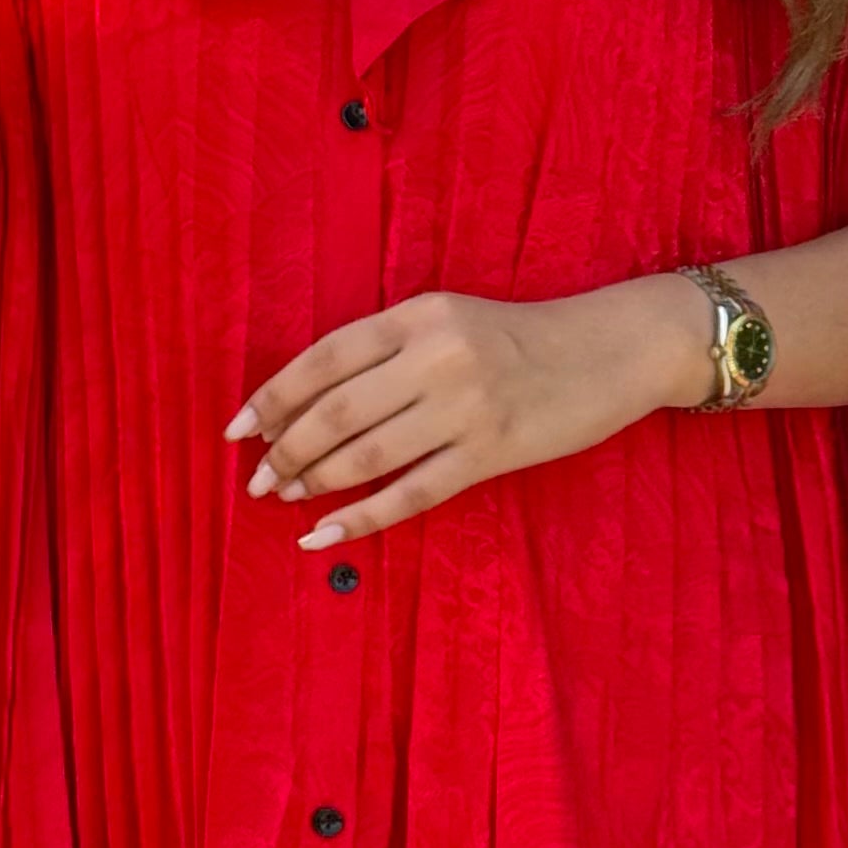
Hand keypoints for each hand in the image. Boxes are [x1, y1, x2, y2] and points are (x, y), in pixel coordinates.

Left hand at [226, 279, 711, 550]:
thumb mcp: (451, 319)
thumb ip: (389, 350)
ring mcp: (467, 407)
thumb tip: (310, 402)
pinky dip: (362, 517)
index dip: (274, 395)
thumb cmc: (520, 337)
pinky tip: (325, 534)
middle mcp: (438, 356)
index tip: (237, 428)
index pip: (325, 357)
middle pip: (339, 410)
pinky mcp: (493, 452)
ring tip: (284, 498)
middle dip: (286, 448)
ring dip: (316, 481)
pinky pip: (413, 493)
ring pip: (368, 453)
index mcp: (419, 314)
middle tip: (256, 478)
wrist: (611, 349)